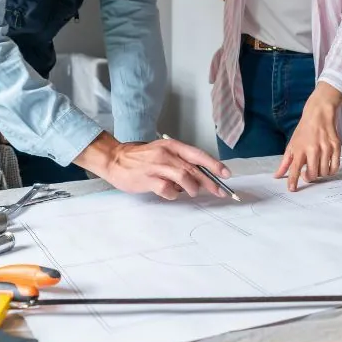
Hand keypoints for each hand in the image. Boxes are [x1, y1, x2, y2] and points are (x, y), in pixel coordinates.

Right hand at [74, 132, 231, 200]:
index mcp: (172, 146)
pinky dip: (173, 194)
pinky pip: (168, 190)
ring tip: (192, 192)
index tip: (226, 174)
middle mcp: (166, 154)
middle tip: (220, 192)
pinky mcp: (148, 179)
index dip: (214, 165)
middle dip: (210, 182)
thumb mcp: (163, 152)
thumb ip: (180, 161)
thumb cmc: (141, 158)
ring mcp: (157, 166)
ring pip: (185, 178)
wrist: (115, 159)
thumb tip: (200, 176)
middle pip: (194, 168)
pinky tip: (171, 193)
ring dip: (192, 188)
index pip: (198, 155)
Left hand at [275, 83, 341, 191]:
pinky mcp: (336, 147)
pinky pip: (335, 167)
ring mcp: (326, 148)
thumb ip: (285, 162)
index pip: (295, 169)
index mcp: (300, 148)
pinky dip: (330, 171)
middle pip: (312, 174)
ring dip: (319, 174)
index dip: (293, 181)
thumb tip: (277, 175)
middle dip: (308, 178)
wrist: (319, 114)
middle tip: (307, 174)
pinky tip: (326, 167)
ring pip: (324, 172)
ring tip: (316, 168)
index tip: (292, 189)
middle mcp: (313, 149)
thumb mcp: (291, 144)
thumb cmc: (304, 130)